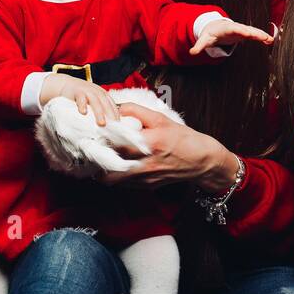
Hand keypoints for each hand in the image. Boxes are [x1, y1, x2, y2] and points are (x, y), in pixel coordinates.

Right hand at [39, 75, 120, 126]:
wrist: (66, 85)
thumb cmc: (82, 96)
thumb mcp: (93, 101)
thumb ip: (100, 110)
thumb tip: (107, 127)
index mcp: (103, 95)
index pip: (112, 105)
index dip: (116, 115)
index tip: (118, 127)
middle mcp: (97, 93)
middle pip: (106, 104)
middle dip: (111, 115)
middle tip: (113, 128)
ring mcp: (87, 91)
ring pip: (95, 102)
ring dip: (99, 113)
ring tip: (101, 124)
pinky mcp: (77, 92)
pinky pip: (80, 98)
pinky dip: (82, 105)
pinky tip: (83, 113)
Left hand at [103, 103, 238, 191]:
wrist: (202, 161)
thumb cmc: (183, 139)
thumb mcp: (161, 119)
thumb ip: (137, 111)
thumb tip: (117, 107)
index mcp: (149, 143)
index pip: (116, 143)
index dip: (100, 139)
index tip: (93, 133)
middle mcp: (145, 163)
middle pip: (109, 166)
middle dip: (96, 157)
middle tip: (91, 147)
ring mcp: (145, 178)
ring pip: (112, 180)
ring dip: (102, 170)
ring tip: (100, 158)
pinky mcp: (146, 186)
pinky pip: (123, 184)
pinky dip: (115, 176)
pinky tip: (114, 166)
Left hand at [189, 18, 274, 55]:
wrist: (216, 27)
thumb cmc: (211, 33)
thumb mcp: (204, 39)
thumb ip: (199, 46)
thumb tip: (192, 52)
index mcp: (227, 28)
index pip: (234, 28)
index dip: (240, 30)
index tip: (246, 33)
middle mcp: (236, 27)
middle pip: (246, 29)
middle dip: (254, 32)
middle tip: (263, 36)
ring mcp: (242, 29)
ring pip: (253, 31)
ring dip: (261, 35)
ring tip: (270, 39)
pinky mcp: (245, 33)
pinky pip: (255, 34)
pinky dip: (262, 37)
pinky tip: (270, 41)